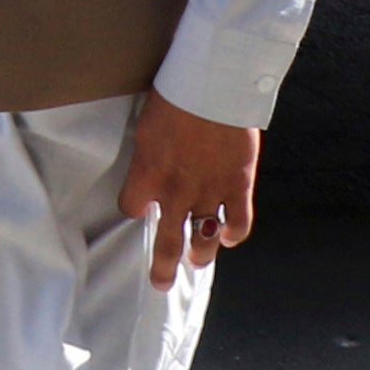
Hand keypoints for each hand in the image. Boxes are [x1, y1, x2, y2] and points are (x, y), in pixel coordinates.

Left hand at [118, 94, 263, 289]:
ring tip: (198, 261)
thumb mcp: (148, 125)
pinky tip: (229, 237)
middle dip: (163, 267)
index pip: (131, 206)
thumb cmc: (175, 96)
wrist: (213, 87)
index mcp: (146, 175)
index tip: (138, 206)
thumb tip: (151, 161)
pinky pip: (238, 222)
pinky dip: (235, 234)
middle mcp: (175, 193)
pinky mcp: (238, 186)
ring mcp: (209, 193)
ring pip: (203, 240)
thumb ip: (149, 152)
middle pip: (167, 242)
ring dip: (200, 255)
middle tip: (161, 282)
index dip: (135, 207)